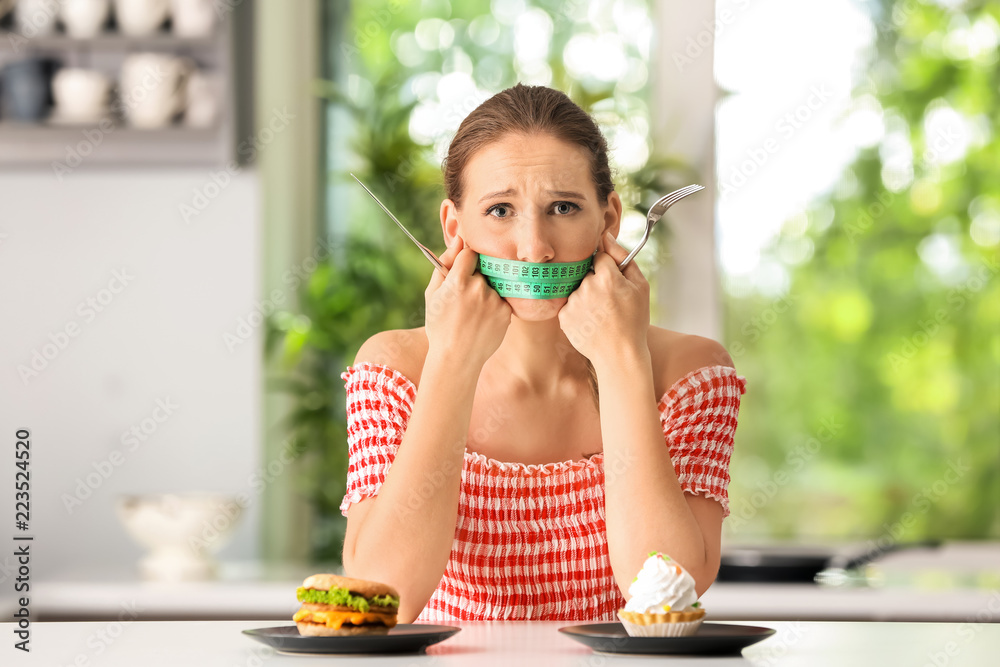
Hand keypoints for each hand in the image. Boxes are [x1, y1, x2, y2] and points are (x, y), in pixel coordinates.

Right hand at [424, 234, 511, 368]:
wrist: (456, 359)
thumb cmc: (439, 325)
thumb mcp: (432, 293)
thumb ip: (444, 263)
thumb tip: (458, 239)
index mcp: (458, 281)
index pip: (469, 253)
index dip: (464, 263)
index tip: (460, 274)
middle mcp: (479, 288)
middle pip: (482, 269)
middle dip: (474, 278)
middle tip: (463, 301)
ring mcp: (495, 301)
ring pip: (491, 285)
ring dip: (484, 293)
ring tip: (471, 314)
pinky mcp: (506, 312)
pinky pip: (500, 300)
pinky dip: (493, 307)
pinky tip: (481, 321)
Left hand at [557, 231, 649, 365]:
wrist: (619, 356)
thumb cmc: (634, 321)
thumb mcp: (640, 287)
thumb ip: (623, 257)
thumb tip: (606, 236)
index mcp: (607, 276)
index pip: (600, 256)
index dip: (608, 269)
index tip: (613, 281)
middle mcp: (586, 287)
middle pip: (588, 273)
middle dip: (597, 282)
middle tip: (609, 303)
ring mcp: (573, 302)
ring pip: (578, 289)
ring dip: (586, 297)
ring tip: (601, 315)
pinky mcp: (563, 317)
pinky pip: (570, 305)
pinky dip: (578, 311)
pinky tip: (591, 322)